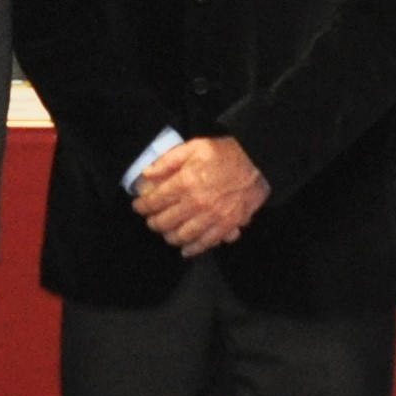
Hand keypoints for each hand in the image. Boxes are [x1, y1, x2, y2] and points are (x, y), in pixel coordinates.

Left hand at [132, 137, 271, 256]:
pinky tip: (185, 248)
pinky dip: (192, 249)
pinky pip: (205, 243)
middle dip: (152, 222)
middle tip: (151, 219)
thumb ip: (167, 161)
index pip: (154, 201)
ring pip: (181, 236)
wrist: (257, 162)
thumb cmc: (225, 153)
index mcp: (186, 182)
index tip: (138, 205)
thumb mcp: (194, 147)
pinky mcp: (226, 226)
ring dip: (169, 236)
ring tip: (166, 231)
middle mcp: (197, 203)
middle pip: (164, 222)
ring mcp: (212, 217)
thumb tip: (146, 174)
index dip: (142, 205)